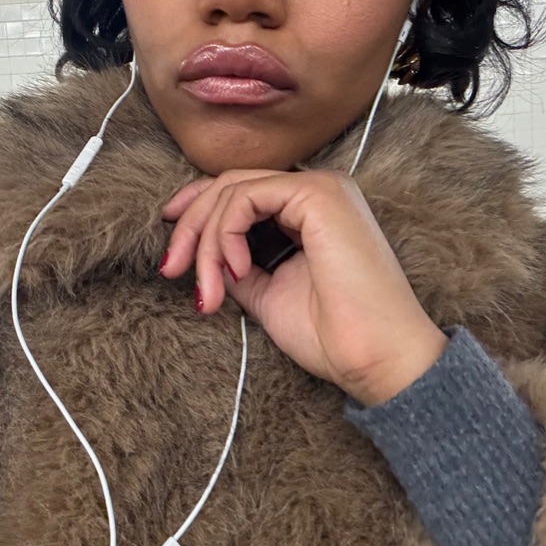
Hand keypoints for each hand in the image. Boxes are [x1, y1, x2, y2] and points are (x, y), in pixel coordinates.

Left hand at [160, 169, 447, 406]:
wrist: (375, 359)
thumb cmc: (333, 335)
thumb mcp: (268, 293)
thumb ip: (238, 265)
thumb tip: (204, 254)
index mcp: (312, 211)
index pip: (242, 191)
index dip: (198, 211)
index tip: (173, 249)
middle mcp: (318, 190)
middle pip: (230, 185)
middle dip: (191, 227)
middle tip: (170, 270)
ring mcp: (321, 188)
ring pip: (233, 190)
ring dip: (205, 241)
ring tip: (208, 291)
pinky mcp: (318, 195)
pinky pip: (245, 198)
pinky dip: (226, 234)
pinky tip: (236, 271)